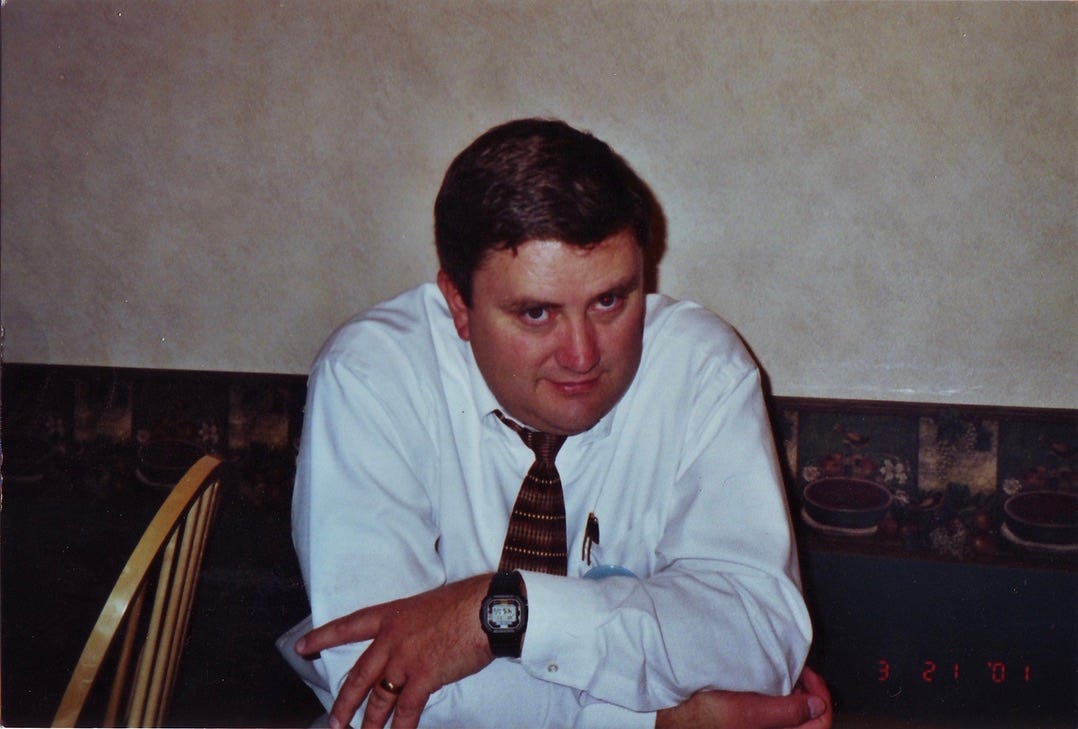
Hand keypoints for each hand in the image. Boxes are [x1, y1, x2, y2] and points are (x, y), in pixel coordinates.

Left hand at [296, 574, 492, 728]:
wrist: (485, 609)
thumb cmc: (465, 602)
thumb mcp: (429, 606)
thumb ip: (414, 626)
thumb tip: (418, 643)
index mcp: (391, 615)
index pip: (348, 626)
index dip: (322, 638)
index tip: (302, 647)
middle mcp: (390, 639)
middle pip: (358, 675)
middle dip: (343, 702)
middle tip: (333, 721)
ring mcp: (404, 660)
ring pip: (377, 698)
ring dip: (368, 722)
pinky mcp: (423, 678)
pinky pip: (405, 711)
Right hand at [655, 666, 831, 728]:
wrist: (673, 714)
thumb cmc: (702, 717)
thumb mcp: (748, 711)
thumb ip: (786, 711)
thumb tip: (817, 705)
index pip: (820, 724)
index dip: (821, 697)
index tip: (811, 676)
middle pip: (809, 720)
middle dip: (808, 693)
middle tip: (799, 671)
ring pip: (794, 715)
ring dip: (794, 693)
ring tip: (784, 674)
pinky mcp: (751, 723)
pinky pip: (777, 712)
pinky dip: (779, 695)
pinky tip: (768, 681)